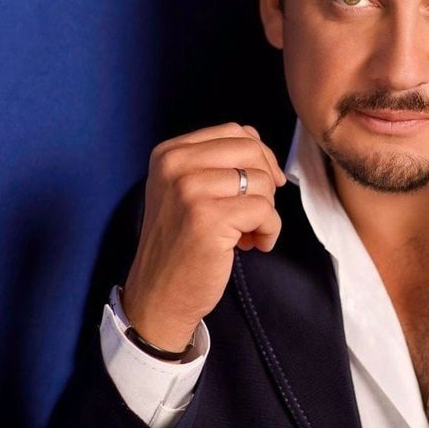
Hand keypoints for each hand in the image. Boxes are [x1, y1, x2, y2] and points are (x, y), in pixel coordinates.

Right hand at [121, 123, 286, 352]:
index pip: (234, 131)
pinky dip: (269, 231)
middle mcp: (175, 166)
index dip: (260, 156)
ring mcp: (190, 190)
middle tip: (256, 211)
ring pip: (262, 182)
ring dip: (266, 212)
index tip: (262, 184)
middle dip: (266, 182)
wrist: (160, 295)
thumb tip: (257, 140)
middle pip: (252, 151)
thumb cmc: (181, 244)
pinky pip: (265, 211)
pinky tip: (252, 246)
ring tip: (247, 233)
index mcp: (169, 154)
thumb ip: (217, 161)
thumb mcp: (187, 190)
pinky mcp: (209, 218)